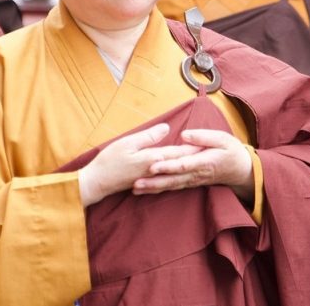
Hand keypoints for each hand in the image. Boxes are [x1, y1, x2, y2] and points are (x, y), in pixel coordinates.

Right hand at [78, 123, 200, 206]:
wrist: (96, 183)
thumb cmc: (109, 161)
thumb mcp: (128, 143)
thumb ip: (148, 137)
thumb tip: (167, 128)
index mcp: (153, 159)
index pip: (179, 152)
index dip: (194, 147)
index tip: (210, 144)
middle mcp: (155, 170)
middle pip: (180, 162)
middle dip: (195, 158)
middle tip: (213, 154)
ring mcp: (150, 178)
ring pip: (174, 172)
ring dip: (187, 167)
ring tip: (201, 163)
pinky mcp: (145, 182)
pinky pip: (165, 179)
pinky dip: (175, 176)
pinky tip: (179, 175)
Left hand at [138, 129, 253, 201]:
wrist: (241, 170)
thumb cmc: (231, 151)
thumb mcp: (222, 139)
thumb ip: (203, 137)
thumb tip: (184, 135)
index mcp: (203, 162)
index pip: (182, 165)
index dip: (167, 166)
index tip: (153, 165)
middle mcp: (196, 174)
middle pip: (172, 179)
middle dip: (153, 181)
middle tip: (135, 183)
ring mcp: (192, 180)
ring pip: (170, 186)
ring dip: (153, 188)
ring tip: (135, 189)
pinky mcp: (190, 183)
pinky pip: (173, 187)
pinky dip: (159, 190)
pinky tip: (146, 190)